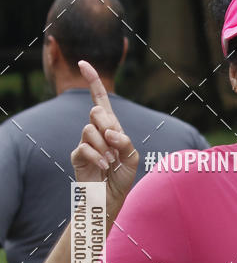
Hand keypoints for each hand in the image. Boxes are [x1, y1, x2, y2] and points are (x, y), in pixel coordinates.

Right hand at [72, 61, 138, 211]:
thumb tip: (110, 133)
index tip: (83, 64)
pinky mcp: (77, 155)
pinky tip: (103, 166)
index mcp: (111, 128)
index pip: (101, 100)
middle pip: (96, 111)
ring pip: (90, 130)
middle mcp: (96, 131)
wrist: (110, 198)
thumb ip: (125, 142)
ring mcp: (85, 142)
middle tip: (114, 144)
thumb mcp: (132, 158)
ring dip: (104, 146)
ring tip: (110, 162)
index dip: (93, 81)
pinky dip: (96, 156)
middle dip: (108, 125)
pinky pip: (84, 147)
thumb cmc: (122, 178)